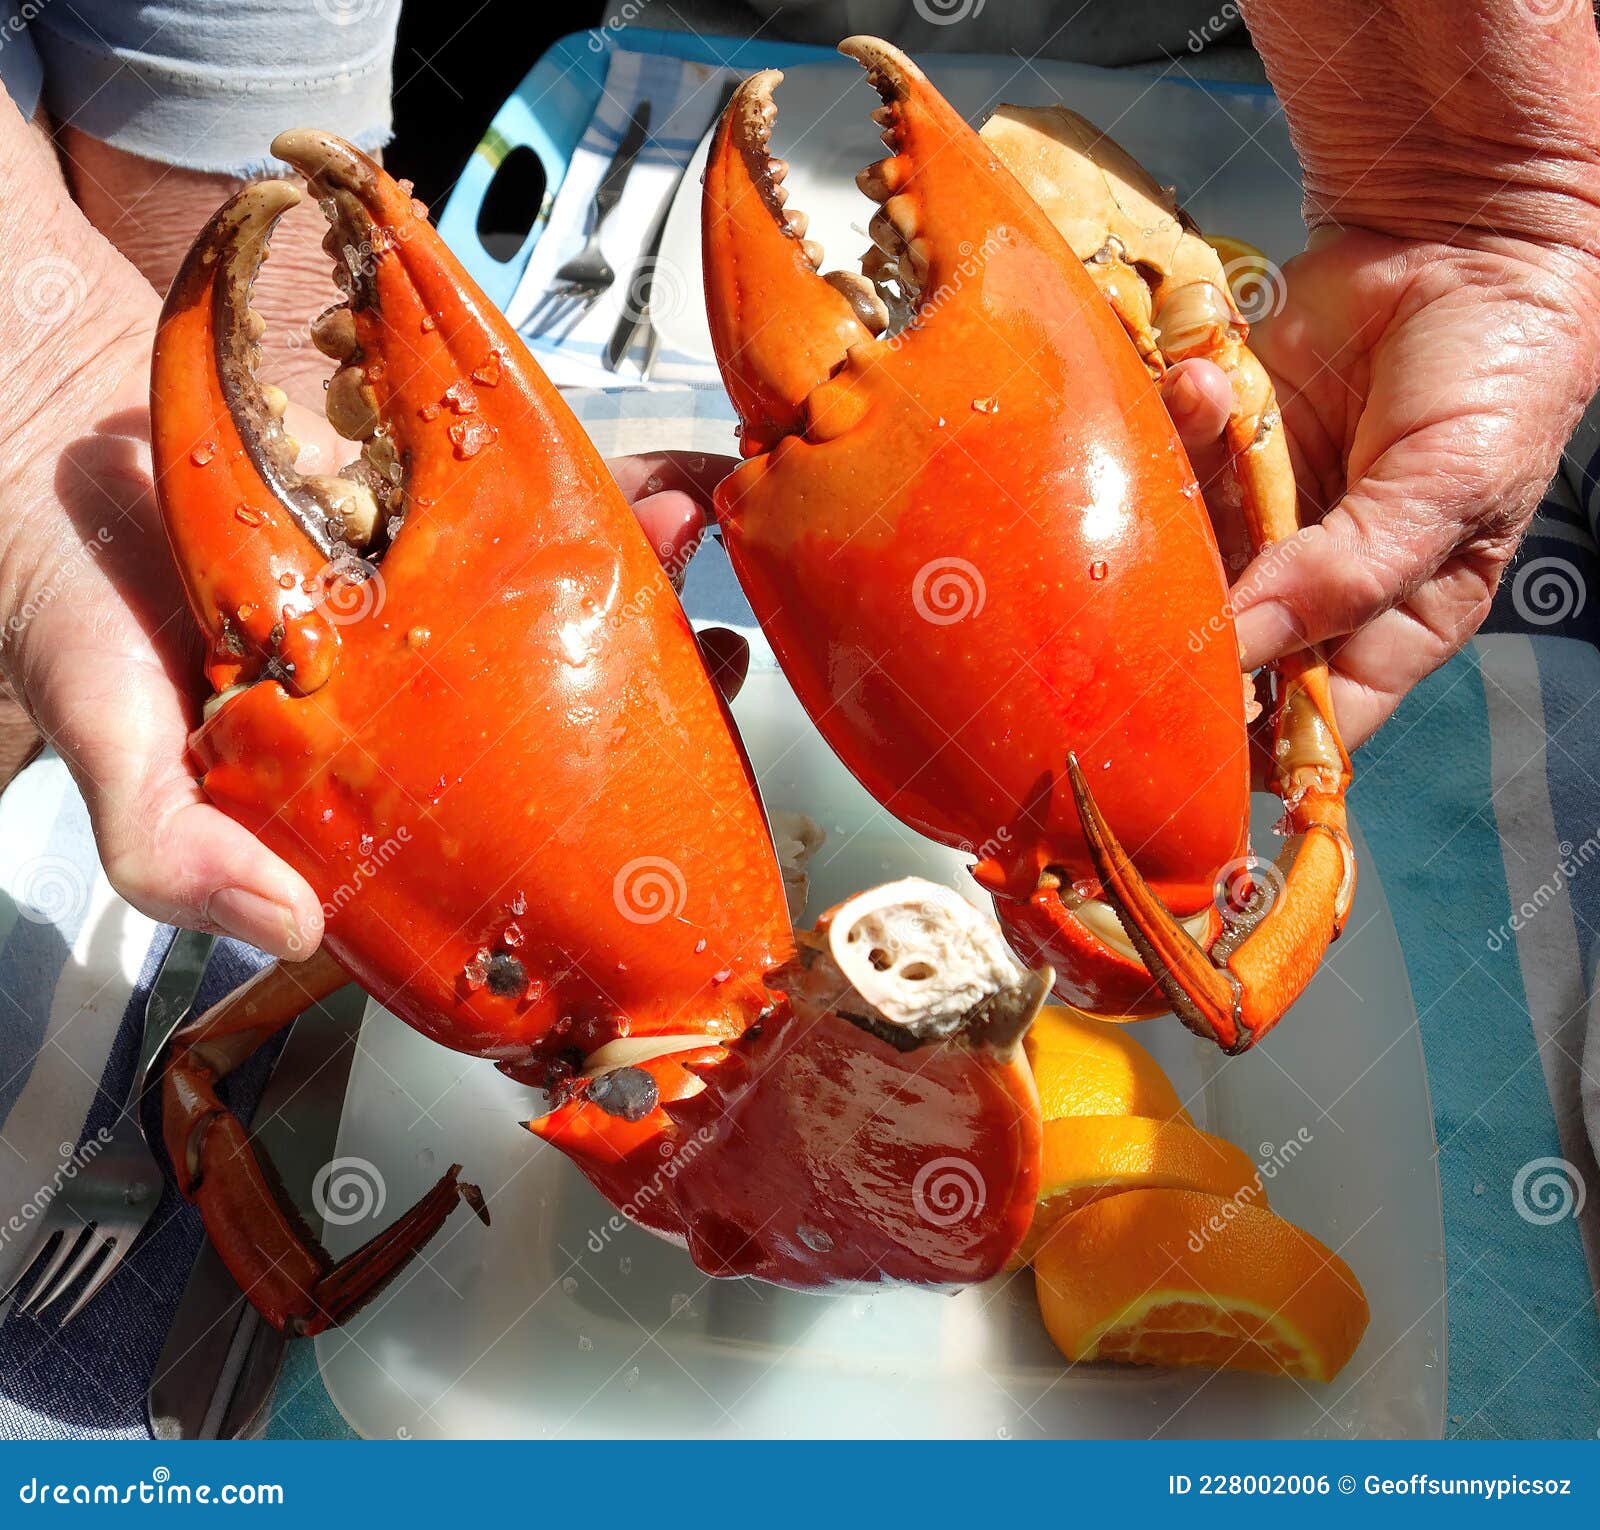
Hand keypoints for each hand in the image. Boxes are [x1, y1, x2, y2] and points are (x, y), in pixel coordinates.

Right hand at [0, 309, 729, 956]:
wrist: (47, 420)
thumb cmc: (67, 587)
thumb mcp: (104, 732)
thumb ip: (172, 842)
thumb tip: (282, 933)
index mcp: (361, 768)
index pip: (490, 826)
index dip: (580, 834)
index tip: (662, 817)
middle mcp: (415, 686)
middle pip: (561, 711)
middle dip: (655, 697)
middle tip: (716, 673)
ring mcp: (433, 589)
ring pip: (571, 603)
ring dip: (650, 584)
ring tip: (700, 558)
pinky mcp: (434, 494)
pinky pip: (542, 502)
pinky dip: (606, 488)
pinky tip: (662, 477)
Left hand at [1159, 229, 1599, 746]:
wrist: (1463, 233)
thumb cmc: (1495, 372)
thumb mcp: (1449, 488)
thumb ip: (1351, 575)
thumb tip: (1246, 646)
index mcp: (1391, 619)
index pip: (1312, 714)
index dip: (1255, 735)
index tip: (1192, 728)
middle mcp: (1313, 581)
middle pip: (1225, 647)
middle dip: (1186, 621)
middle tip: (1142, 591)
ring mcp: (1262, 514)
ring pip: (1184, 556)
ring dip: (1174, 505)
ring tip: (1206, 421)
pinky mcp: (1224, 446)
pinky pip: (1172, 462)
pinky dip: (1175, 423)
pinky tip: (1201, 380)